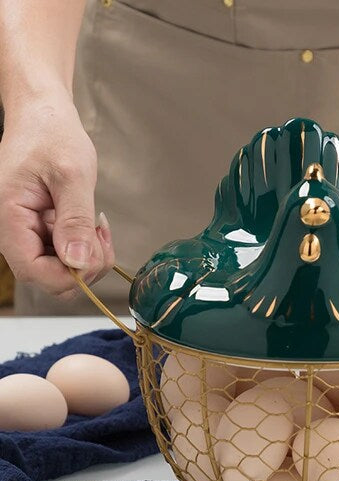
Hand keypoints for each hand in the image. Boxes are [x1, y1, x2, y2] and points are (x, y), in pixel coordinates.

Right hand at [0, 89, 113, 299]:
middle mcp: (15, 232)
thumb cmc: (51, 135)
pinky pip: (68, 255)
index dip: (68, 275)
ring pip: (62, 270)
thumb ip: (75, 220)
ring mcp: (30, 234)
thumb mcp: (72, 175)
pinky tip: (93, 225)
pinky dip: (87, 247)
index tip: (93, 254)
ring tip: (97, 225)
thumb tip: (78, 262)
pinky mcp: (44, 231)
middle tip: (100, 235)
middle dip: (84, 267)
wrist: (44, 116)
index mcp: (10, 218)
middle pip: (50, 278)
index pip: (34, 272)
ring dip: (89, 257)